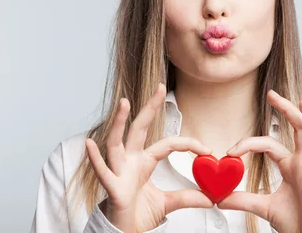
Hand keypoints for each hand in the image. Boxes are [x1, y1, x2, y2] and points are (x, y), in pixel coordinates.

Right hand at [85, 83, 213, 232]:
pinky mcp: (112, 189)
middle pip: (139, 129)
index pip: (168, 144)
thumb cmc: (137, 214)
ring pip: (117, 143)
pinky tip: (90, 144)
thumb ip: (187, 197)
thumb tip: (211, 197)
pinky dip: (95, 159)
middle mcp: (130, 162)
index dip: (188, 144)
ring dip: (119, 123)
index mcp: (144, 162)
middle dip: (149, 108)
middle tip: (160, 87)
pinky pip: (103, 173)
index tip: (207, 149)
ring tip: (124, 102)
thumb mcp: (168, 203)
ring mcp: (119, 172)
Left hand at [218, 90, 301, 232]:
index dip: (250, 144)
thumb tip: (219, 198)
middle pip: (299, 129)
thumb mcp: (264, 207)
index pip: (271, 144)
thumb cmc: (294, 222)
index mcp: (290, 166)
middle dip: (287, 110)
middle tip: (272, 94)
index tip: (231, 150)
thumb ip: (243, 200)